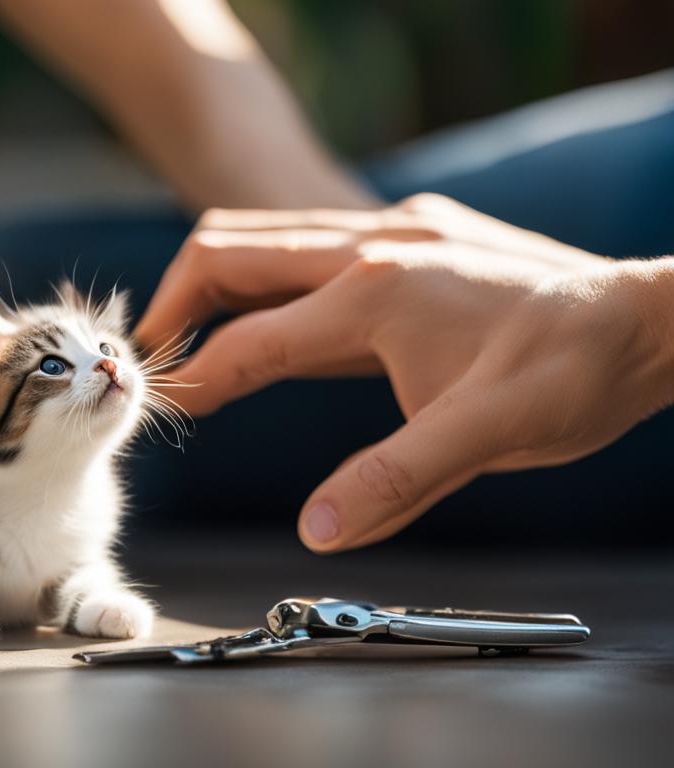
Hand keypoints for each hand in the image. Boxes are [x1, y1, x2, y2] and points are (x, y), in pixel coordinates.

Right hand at [136, 194, 673, 551]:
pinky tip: (277, 312)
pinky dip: (266, 271)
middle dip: (173, 303)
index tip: (156, 407)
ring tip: (192, 331)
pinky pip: (308, 235)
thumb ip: (391, 482)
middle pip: (229, 250)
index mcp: (374, 296)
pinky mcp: (413, 228)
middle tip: (150, 355)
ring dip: (215, 278)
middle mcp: (370, 245)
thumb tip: (317, 533)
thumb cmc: (572, 374)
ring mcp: (391, 227)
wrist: (649, 319)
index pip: (249, 343)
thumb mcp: (484, 437)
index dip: (194, 382)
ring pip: (264, 231)